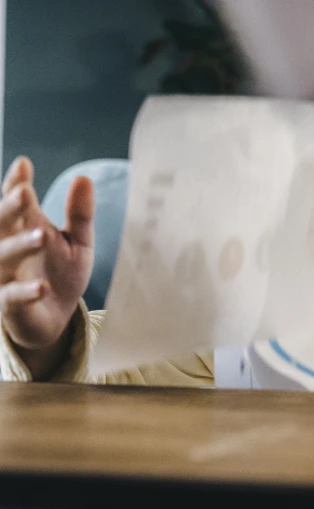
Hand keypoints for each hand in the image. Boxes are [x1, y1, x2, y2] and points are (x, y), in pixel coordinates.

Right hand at [0, 157, 94, 362]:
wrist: (56, 317)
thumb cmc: (61, 273)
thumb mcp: (78, 241)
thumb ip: (79, 213)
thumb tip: (83, 177)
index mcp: (23, 228)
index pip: (14, 201)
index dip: (16, 182)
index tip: (24, 164)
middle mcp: (7, 247)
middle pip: (0, 223)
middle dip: (9, 207)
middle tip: (24, 192)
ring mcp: (3, 276)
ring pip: (2, 256)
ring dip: (19, 246)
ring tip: (42, 237)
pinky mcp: (7, 305)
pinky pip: (10, 297)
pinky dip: (24, 292)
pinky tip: (41, 287)